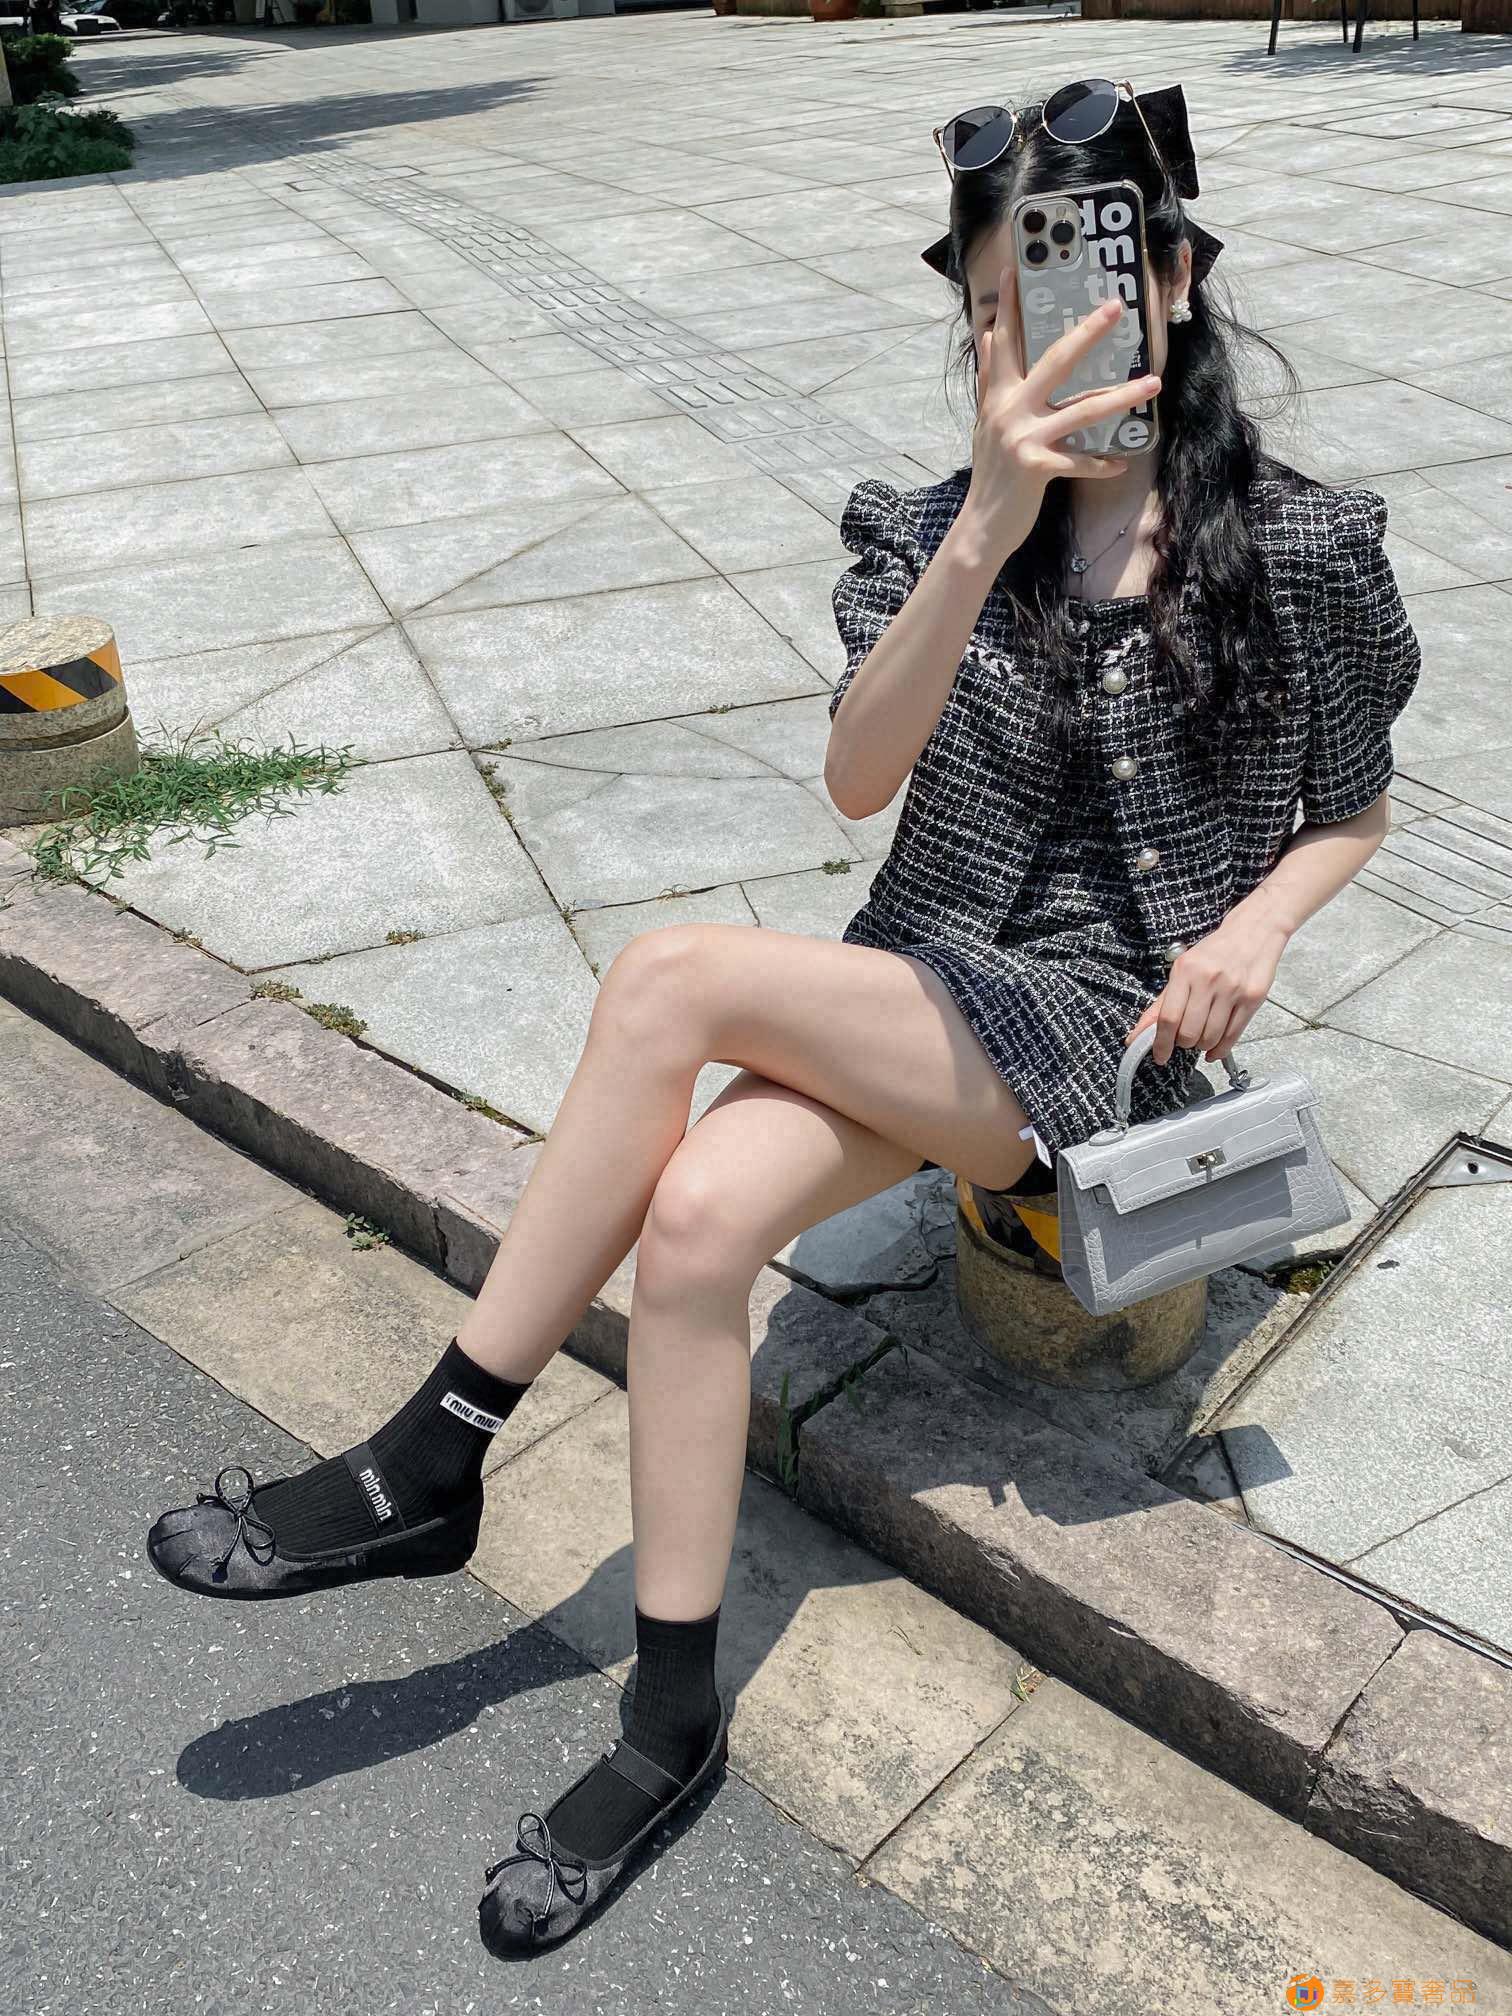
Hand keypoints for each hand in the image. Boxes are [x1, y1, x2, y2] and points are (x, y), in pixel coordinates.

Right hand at [960, 258, 1161, 568]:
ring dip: (1122, 396)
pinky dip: (1101, 464)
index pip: (1005, 342)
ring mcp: (1023, 437)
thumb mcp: (987, 423)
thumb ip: (991, 382)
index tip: (1015, 269)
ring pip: (1082, 409)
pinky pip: (1081, 460)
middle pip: (1054, 361)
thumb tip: (989, 338)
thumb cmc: (993, 474)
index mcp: (998, 396)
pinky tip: (1119, 464)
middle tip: (1115, 307)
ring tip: (1153, 382)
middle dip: (1087, 332)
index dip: (1008, 305)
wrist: (981, 525)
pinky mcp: (1037, 466)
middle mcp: (1010, 410)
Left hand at [1126, 916, 1288, 1065]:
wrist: (1252, 933)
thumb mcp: (1182, 970)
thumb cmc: (1215, 953)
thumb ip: (1161, 1003)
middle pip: (1189, 1032)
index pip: (1168, 1018)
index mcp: (1185, 971)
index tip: (1159, 1055)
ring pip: (1210, 1037)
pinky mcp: (1252, 999)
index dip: (1161, 1043)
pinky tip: (1214, 1049)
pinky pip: (1233, 1036)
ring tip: (1201, 1036)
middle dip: (1183, 1043)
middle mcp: (1208, 980)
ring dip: (1202, 1045)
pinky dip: (1220, 1049)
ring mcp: (1232, 990)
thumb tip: (1140, 1032)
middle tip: (1184, 1039)